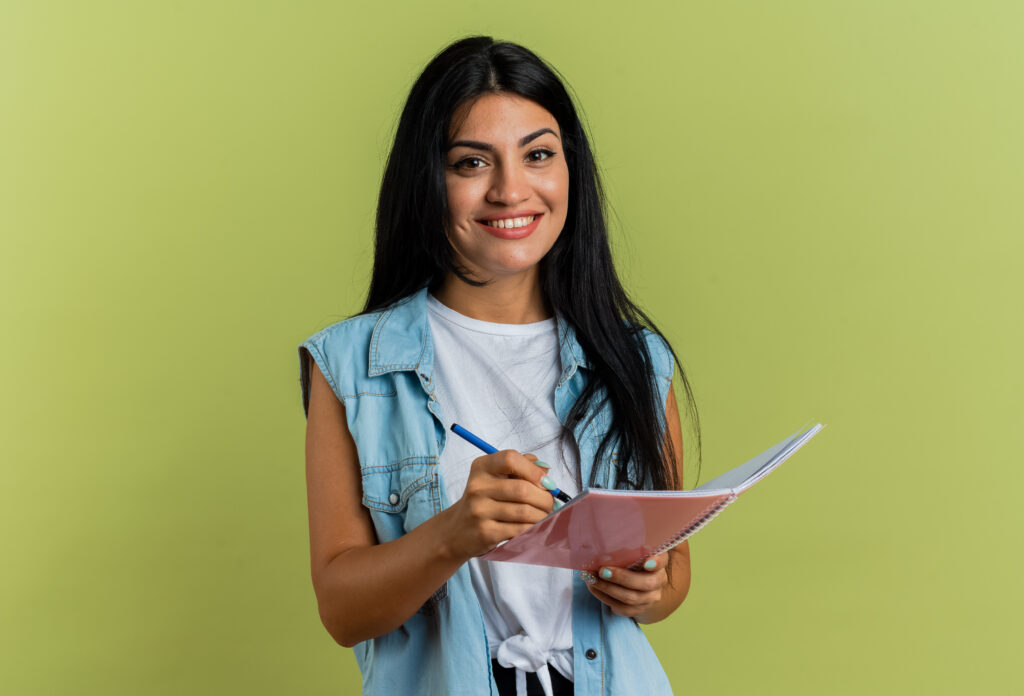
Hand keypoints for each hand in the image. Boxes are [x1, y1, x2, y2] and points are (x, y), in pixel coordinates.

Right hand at [440, 450, 554, 560]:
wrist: (457, 530)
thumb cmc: (484, 501)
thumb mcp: (496, 477)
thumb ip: (521, 467)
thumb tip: (546, 470)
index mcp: (482, 467)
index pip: (510, 459)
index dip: (533, 470)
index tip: (546, 482)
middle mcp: (477, 487)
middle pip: (522, 489)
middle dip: (545, 498)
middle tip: (550, 504)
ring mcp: (479, 511)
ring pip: (524, 511)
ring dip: (542, 515)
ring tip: (545, 516)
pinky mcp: (485, 532)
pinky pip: (519, 529)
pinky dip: (533, 528)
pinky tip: (533, 527)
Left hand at [580, 552, 669, 618]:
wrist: (635, 581)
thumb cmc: (630, 559)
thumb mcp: (630, 551)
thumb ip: (623, 551)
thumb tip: (603, 556)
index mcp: (659, 561)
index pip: (661, 561)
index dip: (656, 563)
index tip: (646, 562)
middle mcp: (659, 580)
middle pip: (645, 583)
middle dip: (621, 577)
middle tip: (602, 571)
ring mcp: (650, 597)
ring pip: (631, 598)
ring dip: (608, 589)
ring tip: (592, 580)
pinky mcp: (639, 609)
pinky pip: (623, 609)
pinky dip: (605, 598)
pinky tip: (595, 589)